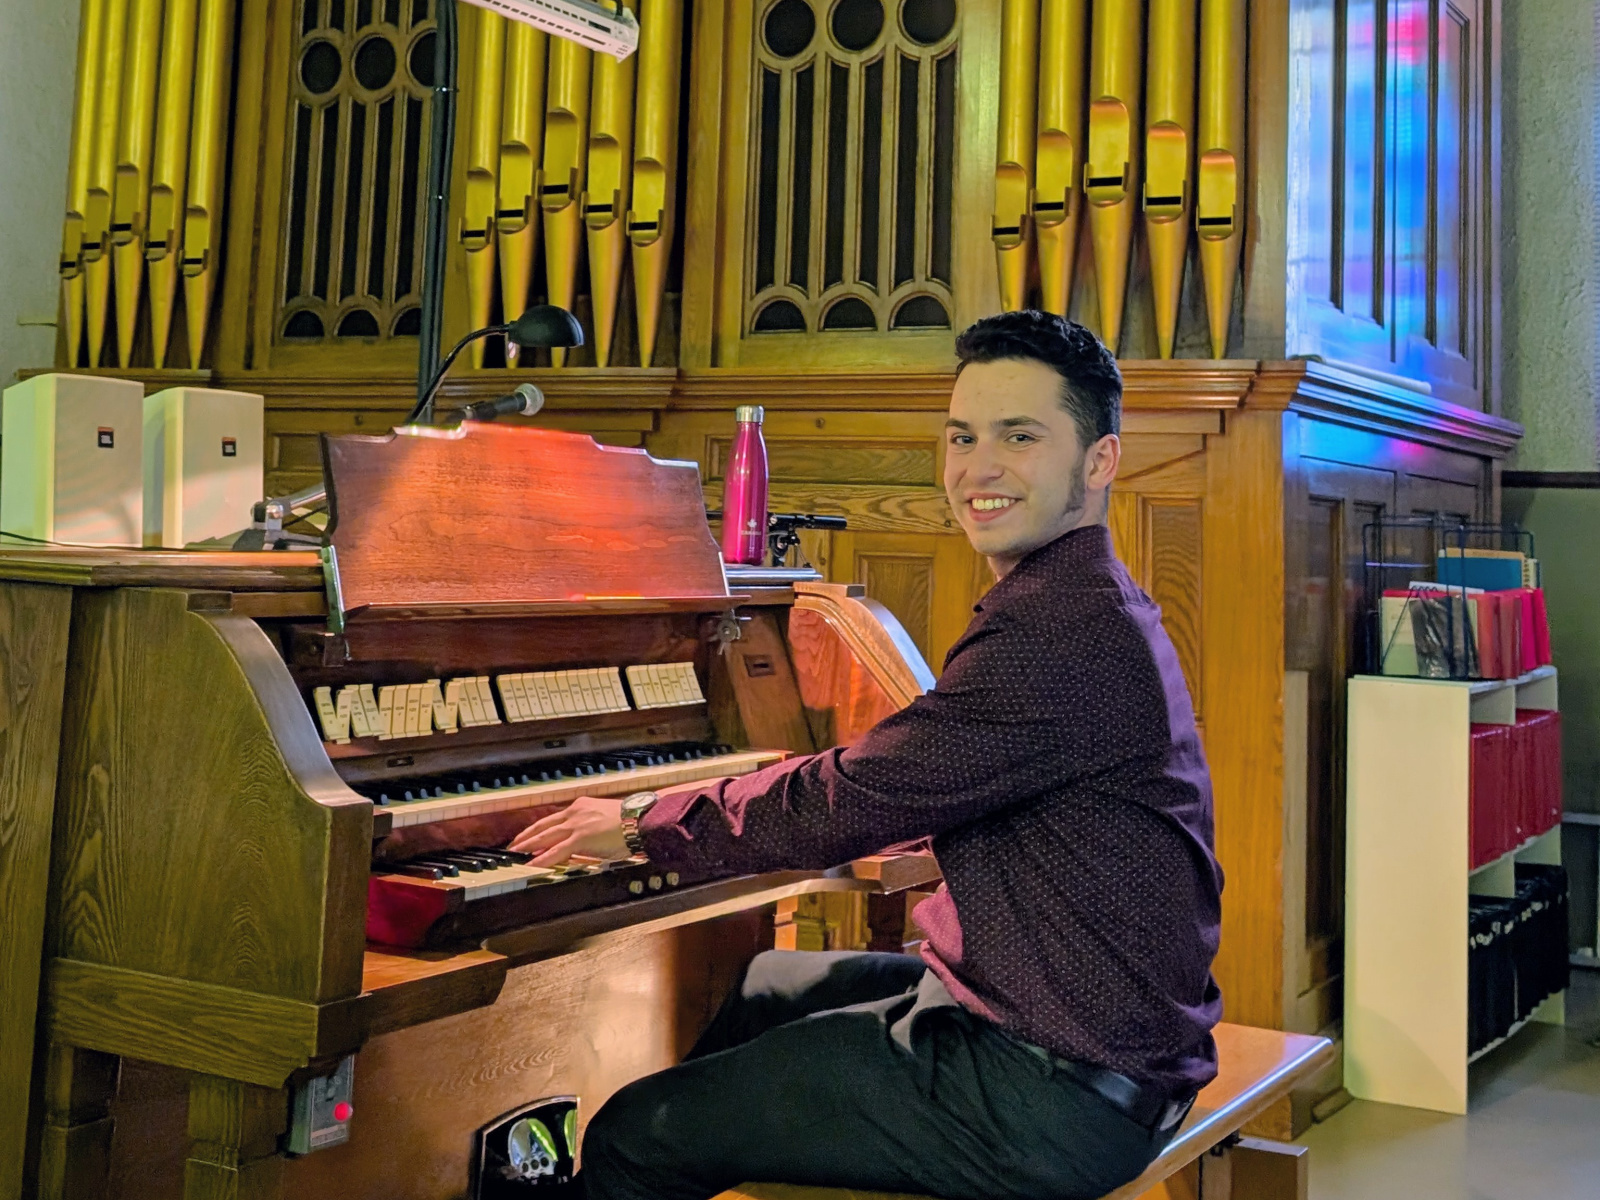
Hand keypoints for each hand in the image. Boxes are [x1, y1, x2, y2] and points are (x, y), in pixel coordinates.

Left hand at [509, 796, 628, 866]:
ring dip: (528, 846)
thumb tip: (581, 840)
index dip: (538, 828)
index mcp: (581, 806)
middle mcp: (575, 812)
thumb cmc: (630, 821)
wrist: (640, 820)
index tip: (528, 835)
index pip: (553, 818)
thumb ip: (589, 826)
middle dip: (526, 836)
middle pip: (543, 825)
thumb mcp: (604, 817)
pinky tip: (533, 864)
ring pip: (545, 837)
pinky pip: (556, 850)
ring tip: (516, 855)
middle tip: (514, 845)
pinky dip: (542, 858)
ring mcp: (576, 825)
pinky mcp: (580, 838)